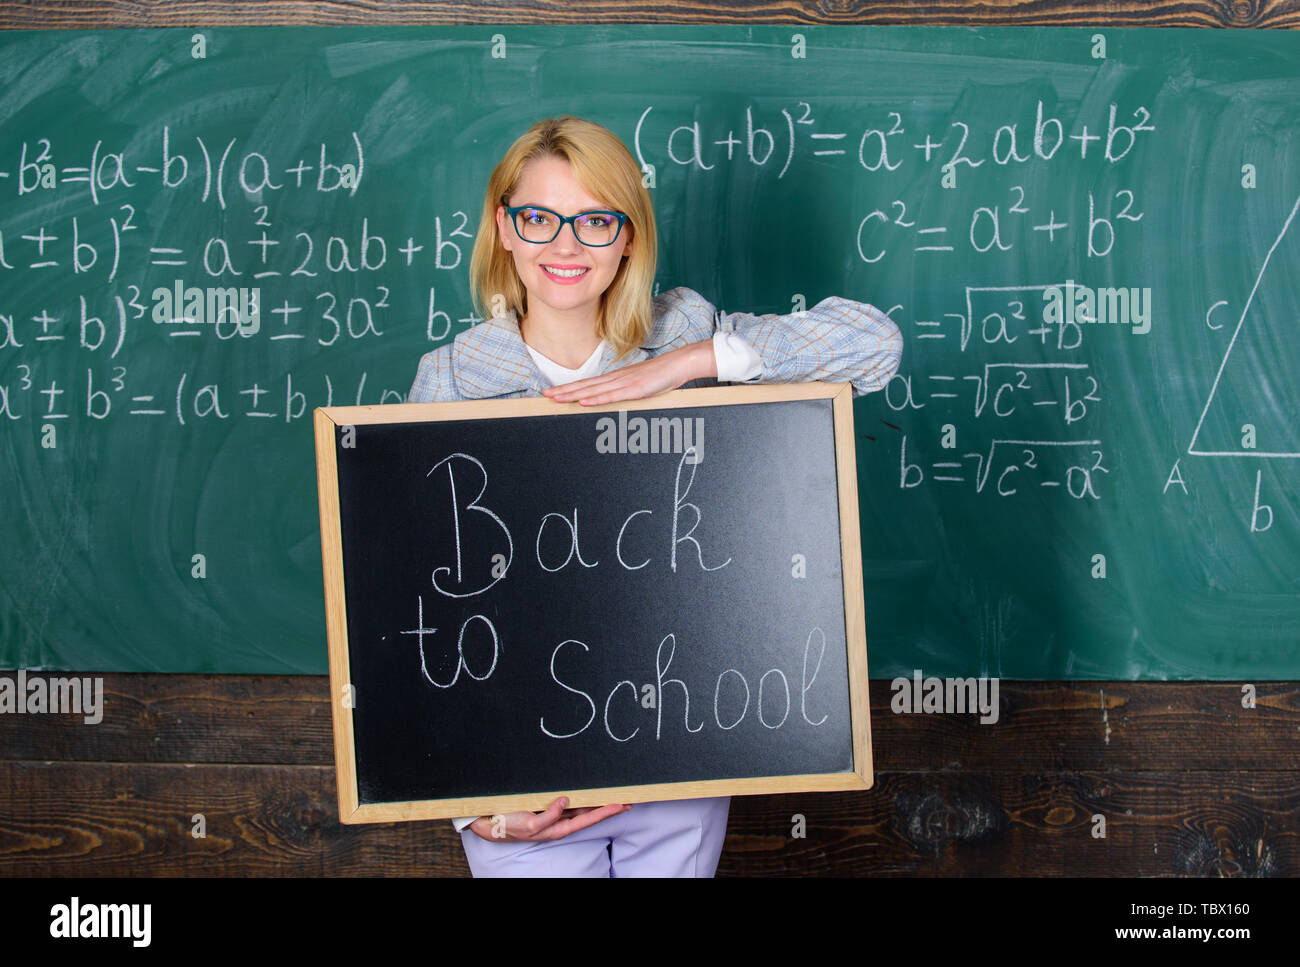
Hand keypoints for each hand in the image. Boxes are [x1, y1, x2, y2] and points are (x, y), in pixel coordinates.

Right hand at [467, 796, 630, 842]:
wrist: (488, 821)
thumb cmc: (508, 824)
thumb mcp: (528, 824)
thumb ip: (548, 816)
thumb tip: (565, 801)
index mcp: (556, 828)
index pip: (586, 819)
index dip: (604, 812)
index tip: (620, 805)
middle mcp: (558, 821)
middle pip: (588, 814)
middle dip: (607, 808)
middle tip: (628, 800)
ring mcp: (553, 813)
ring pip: (580, 807)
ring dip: (597, 802)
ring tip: (615, 796)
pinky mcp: (545, 804)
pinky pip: (567, 800)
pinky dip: (580, 796)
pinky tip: (588, 791)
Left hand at [542, 340, 715, 404]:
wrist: (679, 363)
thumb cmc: (662, 375)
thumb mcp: (641, 386)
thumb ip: (627, 392)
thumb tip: (616, 400)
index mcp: (616, 378)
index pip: (588, 384)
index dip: (569, 388)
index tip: (553, 392)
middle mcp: (616, 378)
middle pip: (585, 385)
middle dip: (563, 391)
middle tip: (544, 395)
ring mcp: (624, 383)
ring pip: (593, 390)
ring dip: (573, 394)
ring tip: (555, 398)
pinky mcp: (634, 388)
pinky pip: (611, 395)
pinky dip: (596, 398)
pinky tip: (584, 401)